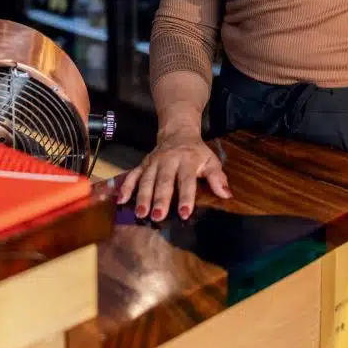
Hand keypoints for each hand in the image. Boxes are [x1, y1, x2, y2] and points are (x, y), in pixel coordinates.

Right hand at [115, 131, 231, 221]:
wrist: (178, 132)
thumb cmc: (196, 152)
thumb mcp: (211, 160)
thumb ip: (217, 178)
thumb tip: (226, 195)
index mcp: (187, 160)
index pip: (186, 180)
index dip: (185, 197)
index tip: (184, 213)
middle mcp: (168, 160)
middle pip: (164, 181)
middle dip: (160, 199)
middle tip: (158, 216)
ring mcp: (154, 162)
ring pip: (147, 179)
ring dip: (143, 196)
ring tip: (141, 213)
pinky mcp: (143, 164)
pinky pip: (132, 175)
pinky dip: (126, 187)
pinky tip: (121, 201)